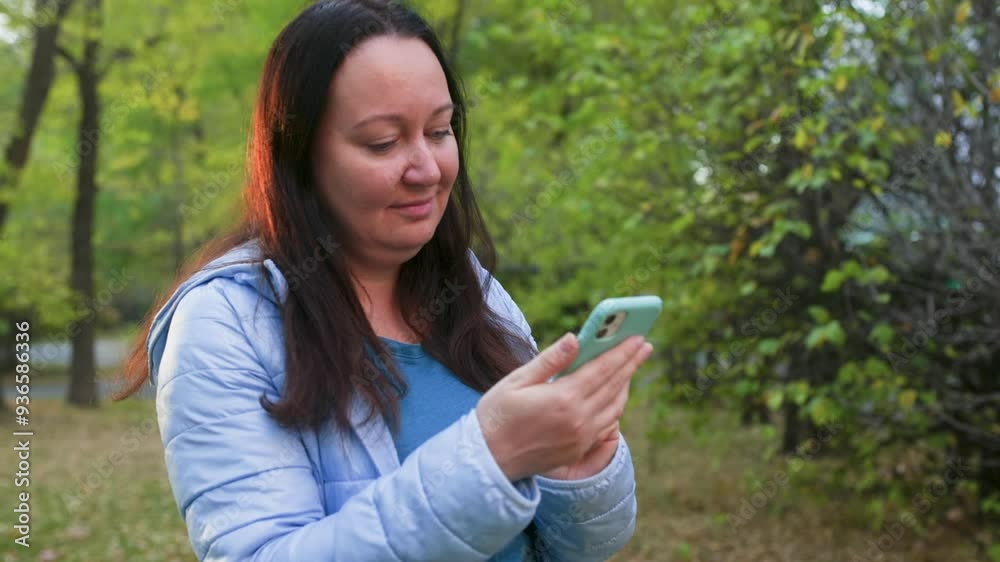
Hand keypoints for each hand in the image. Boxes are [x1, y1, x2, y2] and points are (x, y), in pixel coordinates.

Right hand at [476, 332, 652, 481]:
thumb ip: (550, 360)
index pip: (602, 369)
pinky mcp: (578, 450)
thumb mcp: (517, 381)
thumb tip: (575, 338)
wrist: (488, 460)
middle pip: (614, 386)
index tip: (638, 337)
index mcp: (563, 398)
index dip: (622, 352)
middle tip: (645, 346)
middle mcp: (578, 420)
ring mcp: (581, 438)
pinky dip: (615, 405)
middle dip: (631, 363)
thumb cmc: (497, 415)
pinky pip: (607, 424)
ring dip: (626, 384)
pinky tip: (615, 394)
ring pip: (615, 406)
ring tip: (632, 366)